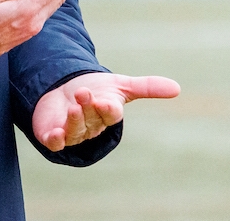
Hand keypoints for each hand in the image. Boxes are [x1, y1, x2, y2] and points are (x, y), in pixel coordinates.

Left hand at [32, 72, 179, 151]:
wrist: (64, 91)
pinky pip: (55, 142)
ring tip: (73, 106)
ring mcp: (71, 132)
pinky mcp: (52, 135)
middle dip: (88, 106)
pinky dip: (55, 140)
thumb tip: (177, 88)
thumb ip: (147, 87)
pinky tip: (55, 133)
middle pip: (92, 119)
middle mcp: (90, 125)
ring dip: (74, 120)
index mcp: (107, 113)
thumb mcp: (121, 86)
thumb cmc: (96, 90)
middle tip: (83, 92)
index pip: (111, 114)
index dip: (108, 109)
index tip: (106, 102)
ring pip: (75, 130)